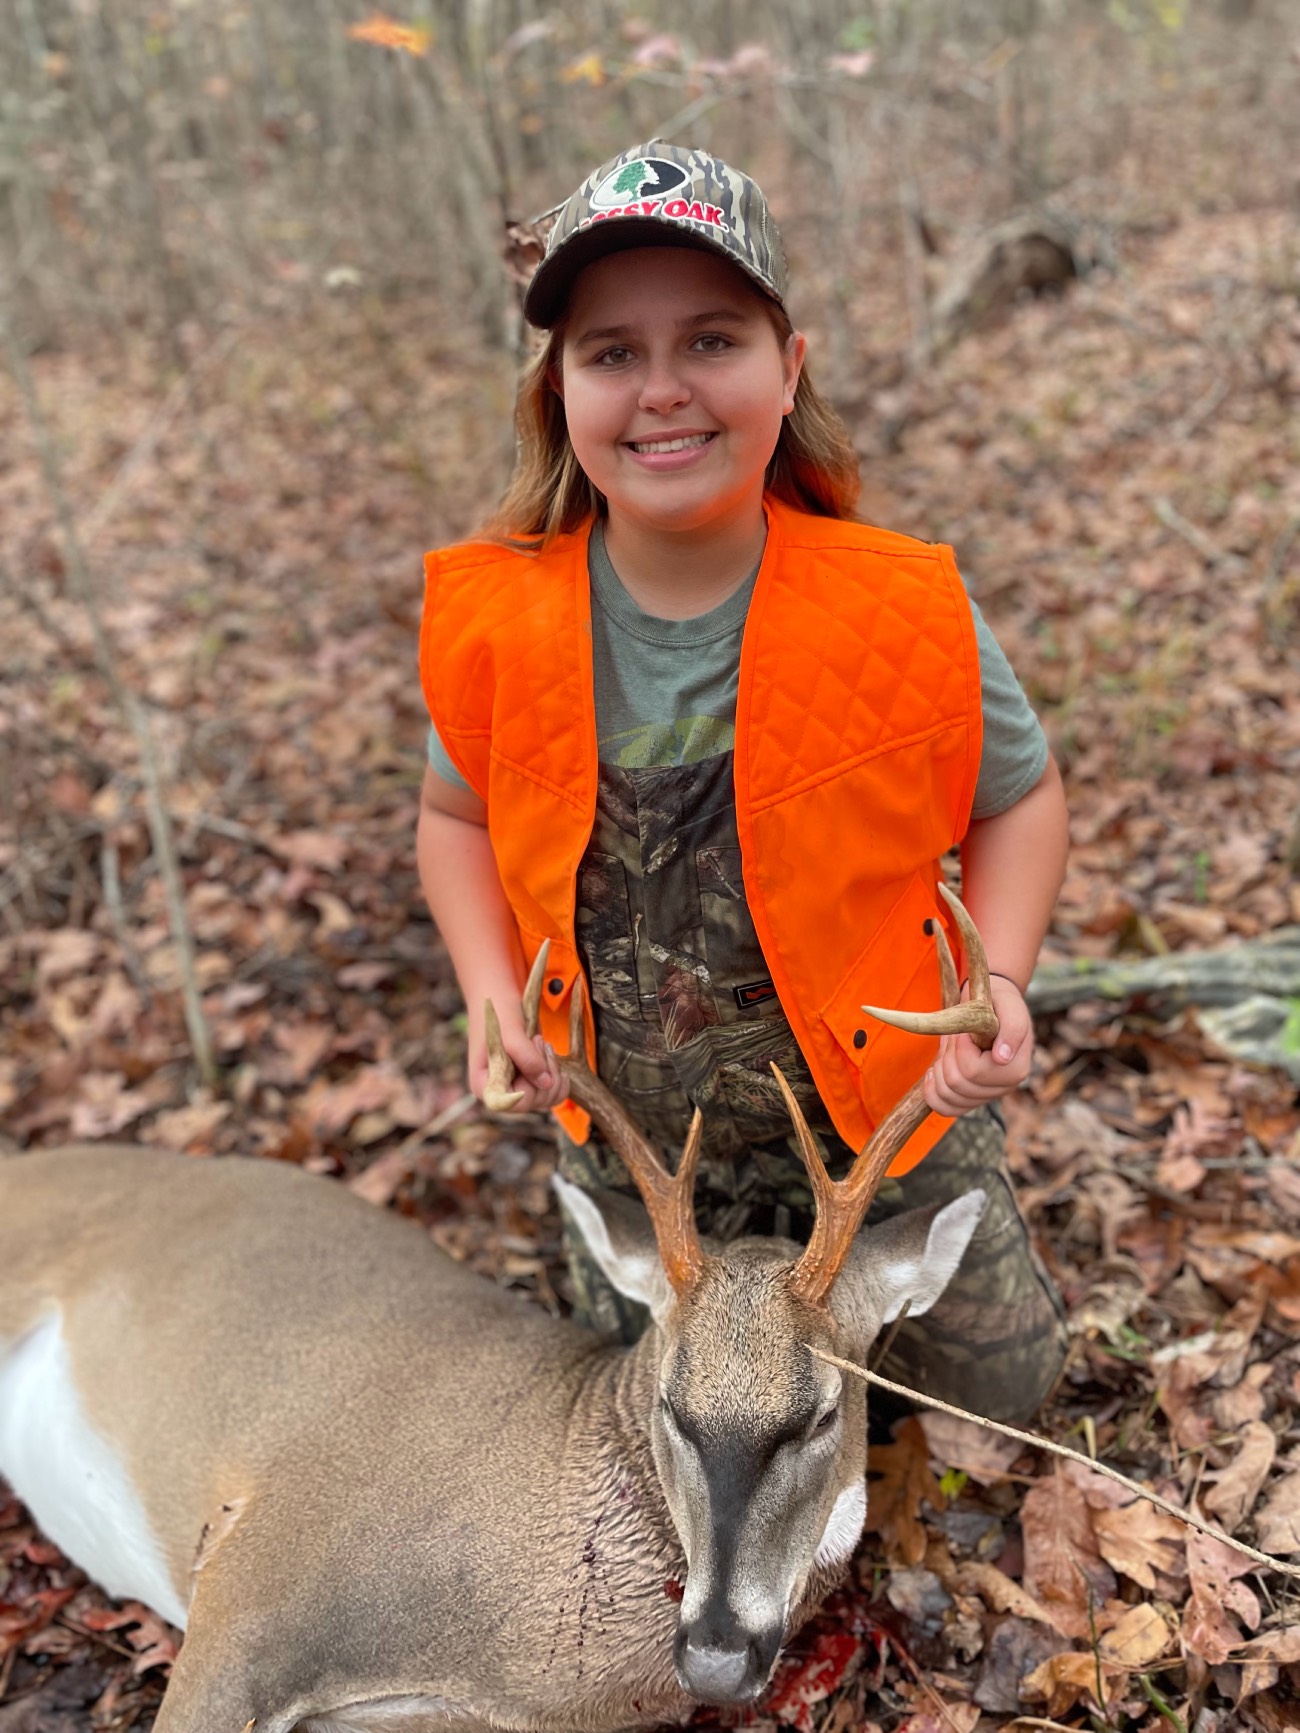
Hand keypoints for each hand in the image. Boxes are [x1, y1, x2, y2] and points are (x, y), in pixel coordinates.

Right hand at [467, 998, 569, 1113]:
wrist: (500, 996)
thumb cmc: (498, 1012)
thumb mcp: (511, 1032)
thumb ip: (526, 1058)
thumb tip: (546, 1084)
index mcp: (483, 1084)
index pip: (507, 1104)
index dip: (524, 1095)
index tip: (536, 1076)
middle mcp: (499, 1091)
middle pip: (532, 1102)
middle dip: (544, 1072)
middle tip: (537, 1041)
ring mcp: (515, 1087)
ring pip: (546, 1097)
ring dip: (553, 1070)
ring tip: (541, 1043)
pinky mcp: (529, 1081)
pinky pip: (552, 1092)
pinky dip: (558, 1075)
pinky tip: (551, 1055)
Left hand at [923, 974, 1032, 1117]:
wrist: (991, 1008)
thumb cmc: (999, 1004)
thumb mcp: (1009, 1006)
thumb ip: (1011, 1029)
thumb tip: (1002, 1058)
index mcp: (1015, 1069)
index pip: (972, 1071)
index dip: (960, 1047)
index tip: (966, 1031)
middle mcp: (1004, 1088)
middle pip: (956, 1084)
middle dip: (947, 1055)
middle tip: (956, 1036)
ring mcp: (985, 1096)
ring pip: (947, 1096)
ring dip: (939, 1068)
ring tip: (949, 1049)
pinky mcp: (969, 1099)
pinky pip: (945, 1108)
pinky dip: (932, 1092)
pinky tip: (932, 1073)